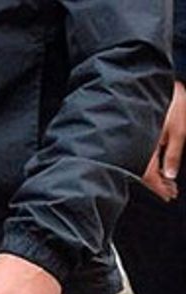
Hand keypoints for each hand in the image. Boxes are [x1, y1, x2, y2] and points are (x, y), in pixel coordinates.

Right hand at [142, 81, 184, 201]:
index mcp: (143, 148)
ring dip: (154, 172)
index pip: (149, 176)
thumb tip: (171, 175)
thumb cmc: (169, 101)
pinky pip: (138, 151)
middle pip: (143, 172)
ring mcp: (132, 138)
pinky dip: (149, 159)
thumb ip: (173, 154)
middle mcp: (134, 146)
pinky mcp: (132, 130)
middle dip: (158, 183)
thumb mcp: (179, 130)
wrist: (150, 79)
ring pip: (140, 162)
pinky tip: (156, 160)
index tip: (169, 196)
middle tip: (169, 191)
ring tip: (166, 179)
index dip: (160, 189)